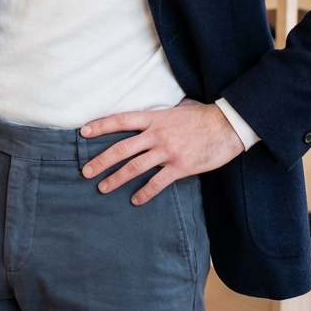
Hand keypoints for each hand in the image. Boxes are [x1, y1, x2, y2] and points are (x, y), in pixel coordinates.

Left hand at [80, 99, 244, 204]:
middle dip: (101, 161)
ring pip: (135, 167)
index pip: (120, 121)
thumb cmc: (201, 117)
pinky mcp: (180, 167)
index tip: (83, 133)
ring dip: (116, 179)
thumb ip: (158, 117)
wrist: (227, 125)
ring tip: (103, 188)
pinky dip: (144, 193)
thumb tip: (147, 119)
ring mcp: (168, 151)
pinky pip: (158, 183)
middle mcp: (157, 134)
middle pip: (122, 149)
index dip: (100, 126)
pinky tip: (135, 200)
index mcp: (154, 118)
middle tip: (86, 172)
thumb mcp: (175, 110)